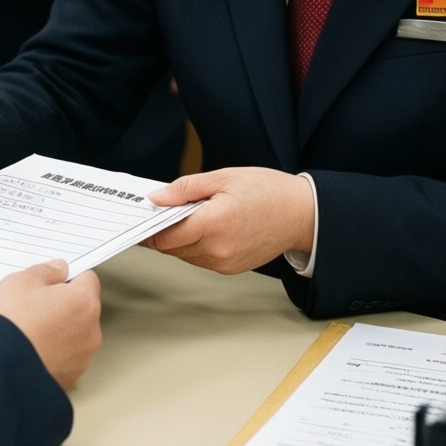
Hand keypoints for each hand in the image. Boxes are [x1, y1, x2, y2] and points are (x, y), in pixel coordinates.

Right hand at [0, 261, 102, 391]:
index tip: (52, 280)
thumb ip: (46, 271)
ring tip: (28, 329)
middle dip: (63, 305)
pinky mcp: (68, 379)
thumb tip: (58, 269)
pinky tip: (29, 349)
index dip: (68, 277)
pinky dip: (51, 352)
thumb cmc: (10, 324)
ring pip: (74, 335)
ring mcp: (81, 359)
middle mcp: (90, 332)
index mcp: (84, 302)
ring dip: (58, 330)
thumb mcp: (21, 282)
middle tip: (34, 305)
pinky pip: (64, 358)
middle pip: (82, 308)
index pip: (88, 278)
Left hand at [143, 168, 314, 274]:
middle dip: (164, 230)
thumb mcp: (223, 178)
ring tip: (192, 215)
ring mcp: (224, 262)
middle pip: (172, 248)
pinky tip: (206, 227)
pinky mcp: (231, 268)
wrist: (302, 214)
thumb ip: (185, 189)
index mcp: (213, 225)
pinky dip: (196, 245)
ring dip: (180, 238)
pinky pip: (201, 259)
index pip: (165, 237)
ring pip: (185, 255)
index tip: (144, 216)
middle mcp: (217, 250)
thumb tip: (157, 198)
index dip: (150, 228)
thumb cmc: (268, 191)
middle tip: (166, 209)